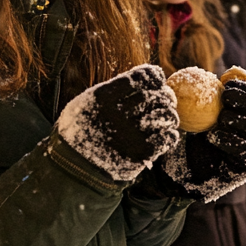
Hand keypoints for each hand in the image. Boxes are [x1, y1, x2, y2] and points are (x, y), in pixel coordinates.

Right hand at [54, 64, 179, 181]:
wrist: (74, 169)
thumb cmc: (81, 132)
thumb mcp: (86, 103)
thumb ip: (111, 90)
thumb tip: (144, 78)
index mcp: (104, 97)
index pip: (139, 78)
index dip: (153, 76)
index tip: (158, 79)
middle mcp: (118, 113)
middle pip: (154, 96)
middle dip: (166, 95)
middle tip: (168, 99)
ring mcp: (131, 134)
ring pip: (164, 116)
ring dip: (171, 115)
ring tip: (169, 117)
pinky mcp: (141, 153)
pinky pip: (166, 138)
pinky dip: (171, 135)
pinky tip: (167, 134)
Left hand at [159, 80, 245, 201]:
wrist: (188, 165)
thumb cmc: (198, 133)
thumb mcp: (204, 110)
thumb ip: (216, 92)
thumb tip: (230, 72)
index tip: (228, 83)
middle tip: (226, 97)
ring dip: (241, 121)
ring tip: (221, 117)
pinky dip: (230, 141)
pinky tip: (213, 136)